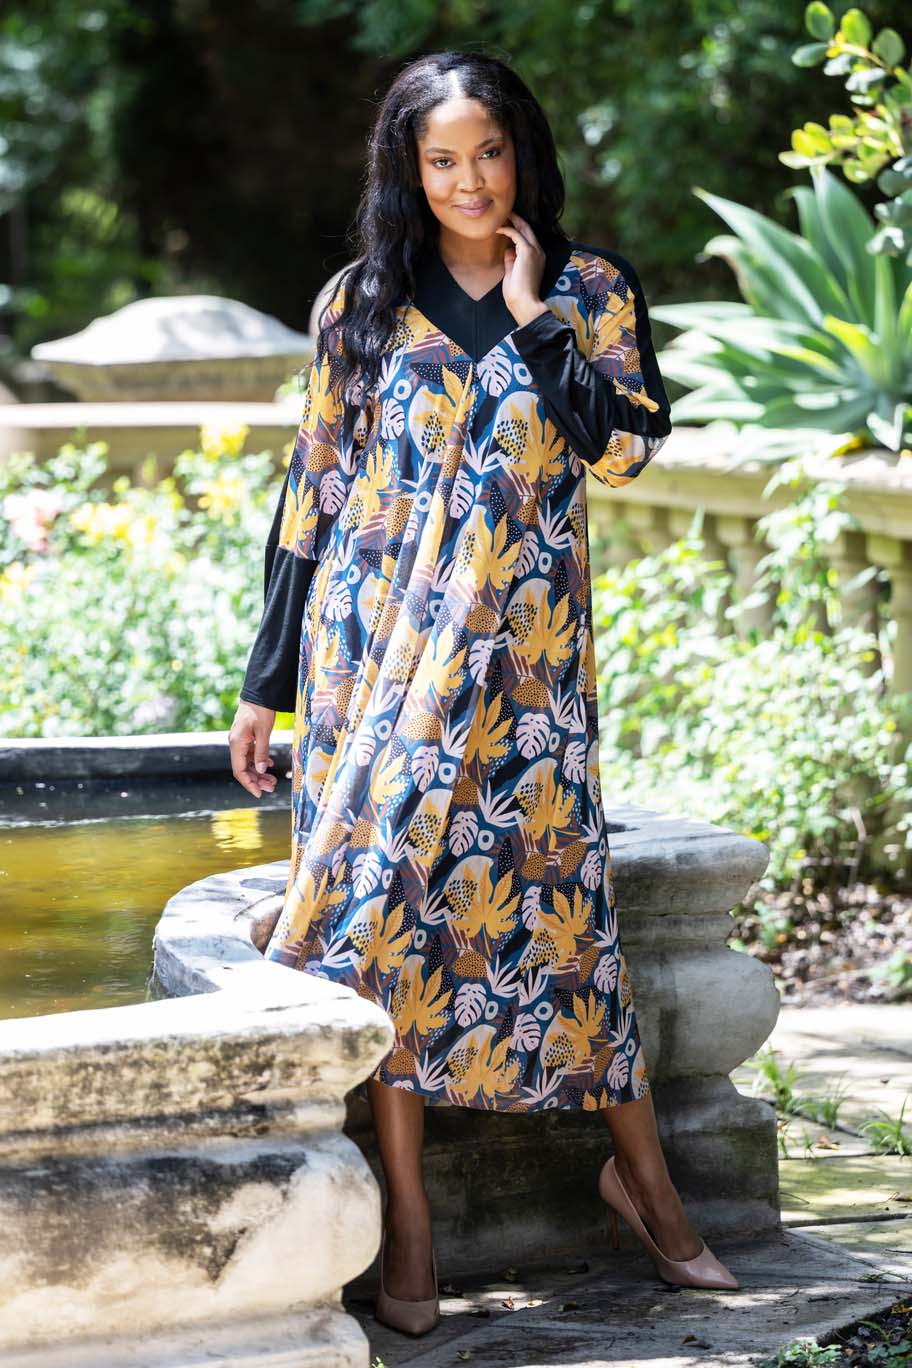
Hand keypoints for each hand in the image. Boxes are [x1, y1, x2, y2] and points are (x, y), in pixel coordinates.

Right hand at [229, 699, 278, 797]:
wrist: (258, 694)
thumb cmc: (261, 710)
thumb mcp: (263, 732)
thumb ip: (261, 752)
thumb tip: (260, 771)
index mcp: (236, 744)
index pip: (239, 771)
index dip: (249, 784)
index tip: (259, 793)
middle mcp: (235, 744)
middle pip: (243, 769)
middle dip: (256, 780)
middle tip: (272, 787)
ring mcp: (240, 741)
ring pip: (247, 763)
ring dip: (259, 772)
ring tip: (273, 780)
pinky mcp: (246, 738)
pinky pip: (250, 754)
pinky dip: (259, 761)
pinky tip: (270, 764)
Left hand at [496, 211, 549, 326]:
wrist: (525, 304)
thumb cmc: (518, 294)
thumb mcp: (513, 274)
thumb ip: (511, 261)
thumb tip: (507, 250)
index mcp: (537, 258)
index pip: (528, 239)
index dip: (518, 229)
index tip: (507, 223)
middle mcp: (539, 252)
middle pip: (528, 230)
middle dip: (517, 219)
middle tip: (504, 212)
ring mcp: (535, 251)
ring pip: (524, 229)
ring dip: (512, 220)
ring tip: (500, 216)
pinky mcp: (528, 252)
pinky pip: (516, 235)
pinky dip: (506, 229)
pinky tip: (497, 229)